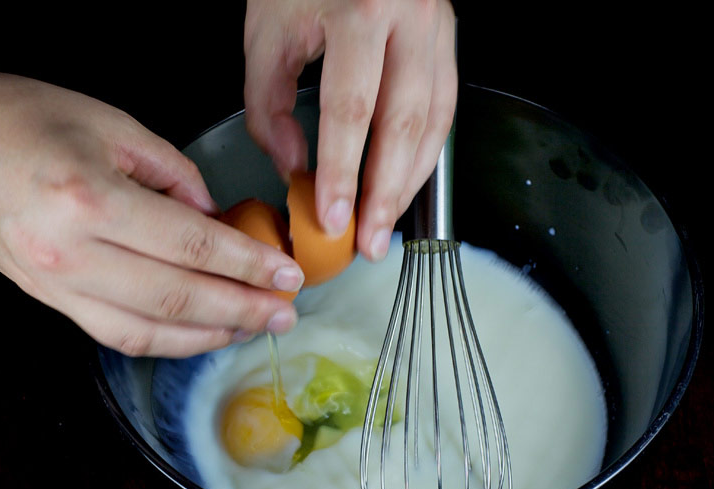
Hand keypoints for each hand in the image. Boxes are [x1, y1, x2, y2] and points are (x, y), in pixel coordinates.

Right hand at [0, 63, 302, 357]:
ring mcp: (56, 284)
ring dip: (211, 335)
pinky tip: (203, 334)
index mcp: (91, 199)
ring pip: (150, 331)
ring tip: (254, 328)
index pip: (193, 247)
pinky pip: (118, 336)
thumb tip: (216, 218)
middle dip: (244, 309)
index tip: (288, 275)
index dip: (249, 266)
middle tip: (285, 313)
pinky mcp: (49, 298)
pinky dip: (169, 342)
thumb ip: (175, 175)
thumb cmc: (25, 120)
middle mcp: (72, 253)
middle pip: (179, 298)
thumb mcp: (113, 127)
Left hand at [244, 0, 456, 260]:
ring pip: (434, 123)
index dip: (343, 172)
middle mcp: (410, 19)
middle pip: (405, 125)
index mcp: (361, 10)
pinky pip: (444, 107)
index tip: (332, 218)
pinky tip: (406, 182)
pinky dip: (426, 153)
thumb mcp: (267, 30)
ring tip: (385, 223)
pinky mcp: (446, 39)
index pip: (352, 110)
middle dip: (385, 193)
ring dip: (410, 182)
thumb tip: (294, 166)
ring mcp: (437, 28)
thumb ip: (270, 105)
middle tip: (368, 241)